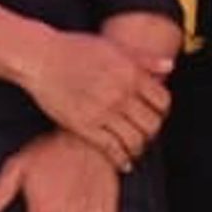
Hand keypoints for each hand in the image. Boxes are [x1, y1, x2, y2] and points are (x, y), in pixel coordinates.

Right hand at [16, 29, 171, 172]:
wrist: (42, 58)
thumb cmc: (77, 49)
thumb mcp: (115, 47)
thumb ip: (144, 59)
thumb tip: (170, 66)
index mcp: (131, 74)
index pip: (162, 101)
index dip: (163, 111)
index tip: (157, 115)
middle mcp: (121, 94)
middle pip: (151, 123)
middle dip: (153, 132)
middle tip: (147, 134)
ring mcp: (102, 111)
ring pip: (134, 139)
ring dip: (139, 148)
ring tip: (136, 149)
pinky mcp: (83, 126)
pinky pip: (110, 149)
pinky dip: (121, 160)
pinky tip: (124, 164)